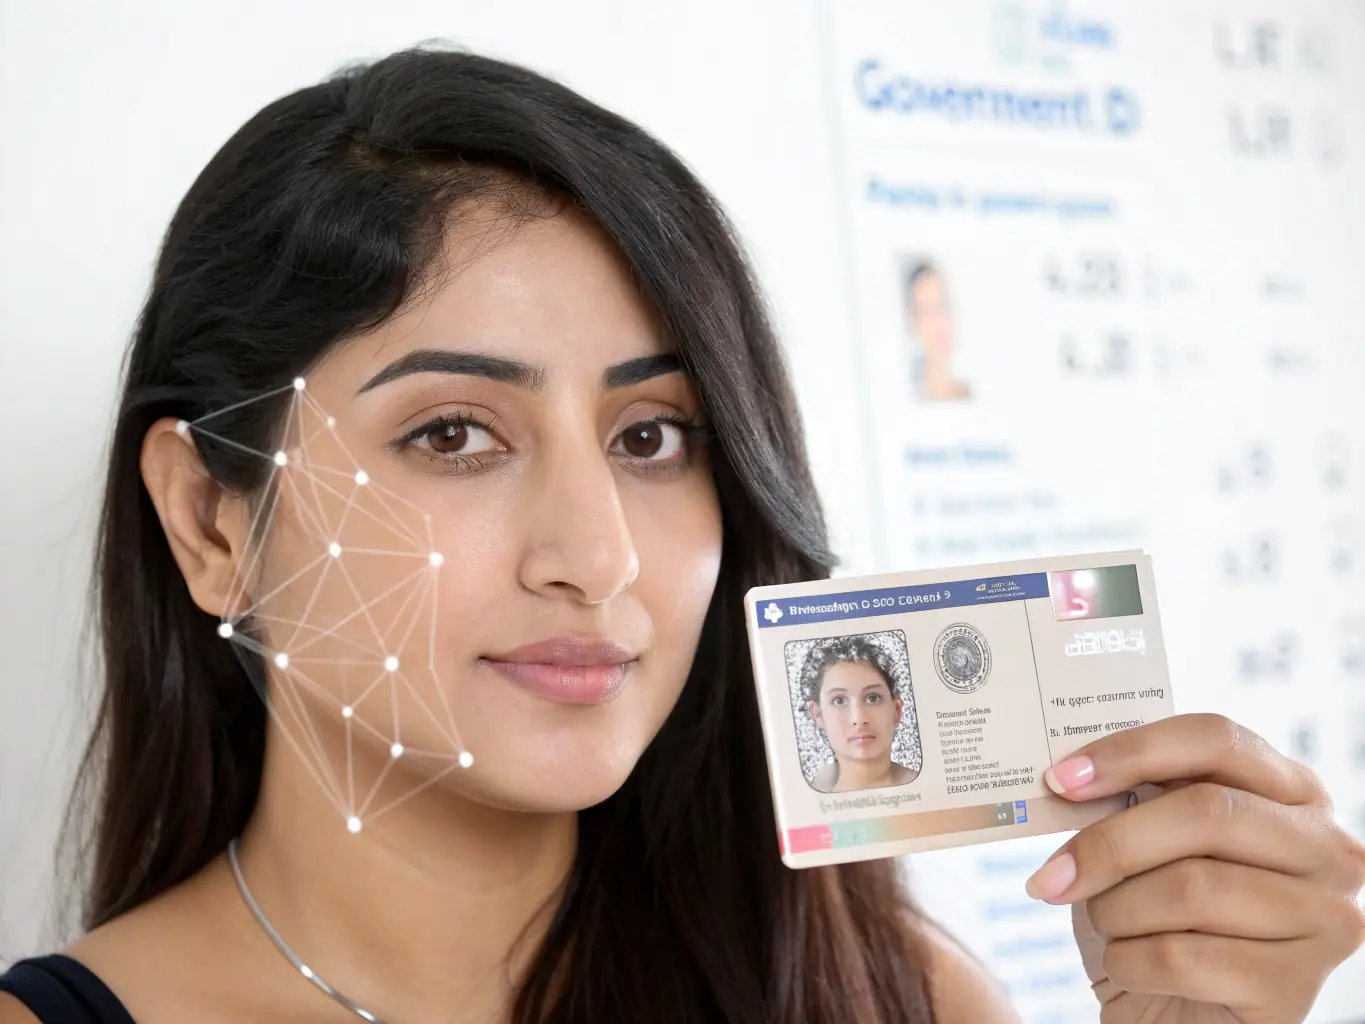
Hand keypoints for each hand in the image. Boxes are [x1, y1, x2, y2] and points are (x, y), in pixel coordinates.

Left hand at [1024, 713, 1364, 1023]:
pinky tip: (1127, 966)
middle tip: (1052, 873)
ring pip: (1192, 887)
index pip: (1216, 739)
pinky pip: (1182, 957)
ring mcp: (1324, 920)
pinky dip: (1129, 961)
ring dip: (1117, 909)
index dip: (1133, 751)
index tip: (1062, 778)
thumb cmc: (1155, 918)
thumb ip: (1127, 799)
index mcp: (1291, 792)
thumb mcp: (1144, 845)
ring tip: (1104, 924)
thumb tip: (1067, 777)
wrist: (1173, 1016)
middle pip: (1206, 812)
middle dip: (1111, 842)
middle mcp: (1325, 849)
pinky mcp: (1295, 989)